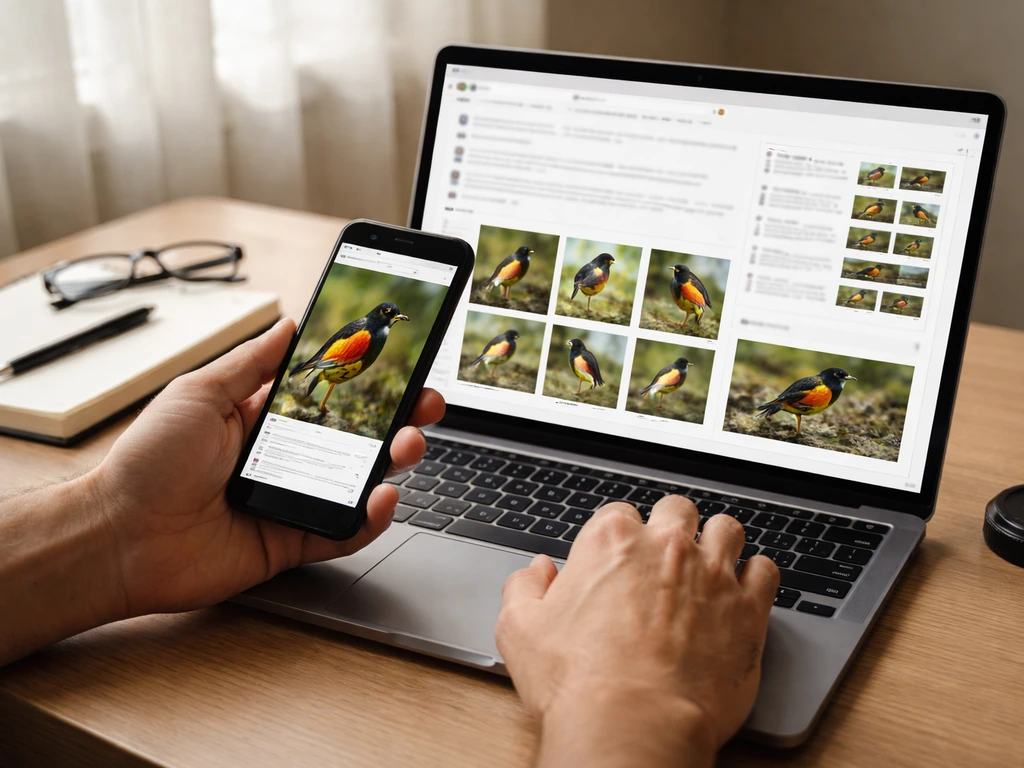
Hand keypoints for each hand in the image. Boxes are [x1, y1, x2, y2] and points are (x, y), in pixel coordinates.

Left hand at [90, 318, 444, 616]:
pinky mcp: (294, 540)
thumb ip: (251, 362)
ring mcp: (294, 498)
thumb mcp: (199, 393)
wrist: (119, 536)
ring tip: (408, 444)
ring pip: (361, 480)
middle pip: (360, 435)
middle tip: (426, 405)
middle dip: (401, 418)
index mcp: (266, 417)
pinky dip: (371, 518)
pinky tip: (382, 496)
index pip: (332, 392)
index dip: (369, 379)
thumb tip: (290, 323)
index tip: (401, 360)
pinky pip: (345, 530)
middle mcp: (287, 456)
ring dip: (395, 460)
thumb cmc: (147, 461)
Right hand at [496, 497, 779, 766]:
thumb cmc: (577, 682)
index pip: (620, 514)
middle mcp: (666, 547)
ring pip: (727, 529)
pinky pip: (765, 571)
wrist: (632, 725)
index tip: (619, 560)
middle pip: (677, 510)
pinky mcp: (749, 609)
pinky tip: (745, 591)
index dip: (619, 537)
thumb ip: (525, 588)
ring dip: (718, 542)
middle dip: (672, 528)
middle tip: (665, 557)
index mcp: (611, 541)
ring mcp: (712, 575)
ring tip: (710, 565)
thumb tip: (536, 572)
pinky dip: (756, 576)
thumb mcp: (520, 630)